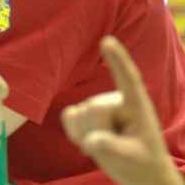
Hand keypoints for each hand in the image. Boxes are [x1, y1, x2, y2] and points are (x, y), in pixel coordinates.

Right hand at [61, 36, 182, 184]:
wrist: (136, 170)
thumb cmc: (142, 164)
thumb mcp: (132, 159)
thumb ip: (111, 148)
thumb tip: (90, 140)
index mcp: (138, 106)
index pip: (128, 80)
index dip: (117, 60)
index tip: (107, 40)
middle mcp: (116, 101)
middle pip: (95, 108)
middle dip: (98, 133)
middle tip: (117, 148)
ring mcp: (99, 105)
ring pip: (81, 115)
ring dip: (88, 136)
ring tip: (108, 145)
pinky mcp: (85, 112)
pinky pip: (69, 116)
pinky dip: (74, 132)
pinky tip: (88, 142)